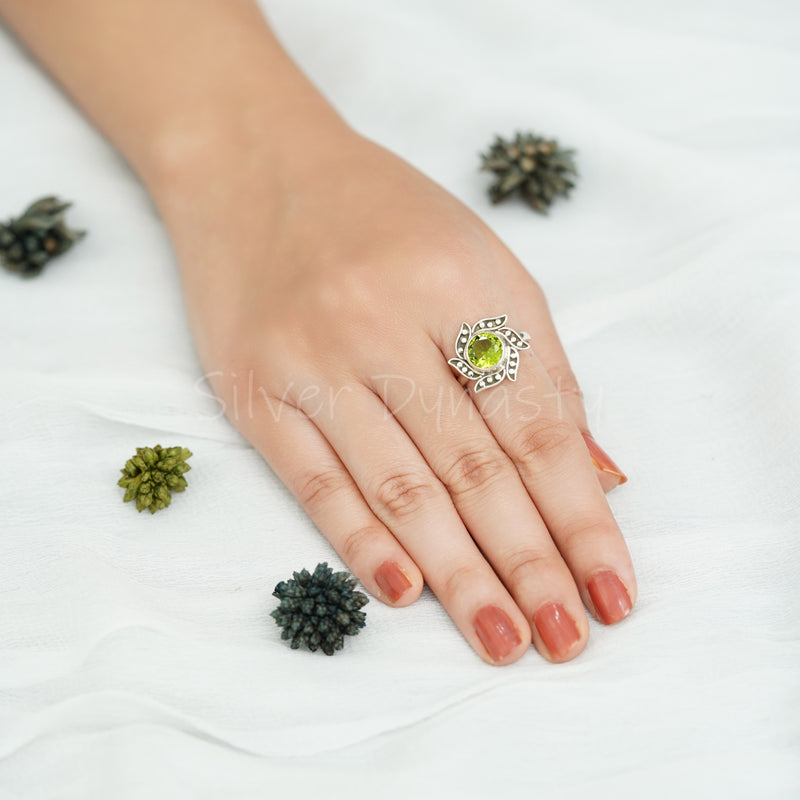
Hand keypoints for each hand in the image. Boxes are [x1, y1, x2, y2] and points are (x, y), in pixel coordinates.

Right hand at [159, 124, 635, 664]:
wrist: (256, 167)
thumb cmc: (382, 218)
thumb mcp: (481, 264)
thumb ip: (538, 366)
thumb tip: (595, 475)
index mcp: (461, 285)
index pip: (536, 426)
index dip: (580, 516)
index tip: (611, 589)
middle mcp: (385, 323)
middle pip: (475, 469)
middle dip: (530, 563)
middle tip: (566, 638)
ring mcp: (313, 359)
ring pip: (401, 487)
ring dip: (459, 574)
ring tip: (503, 639)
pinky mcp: (254, 389)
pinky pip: (314, 479)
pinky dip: (362, 540)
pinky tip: (406, 592)